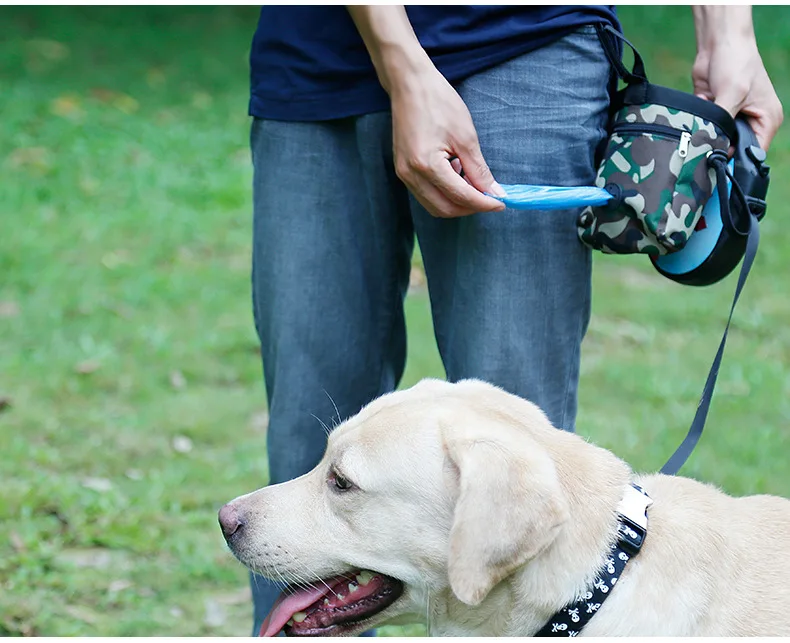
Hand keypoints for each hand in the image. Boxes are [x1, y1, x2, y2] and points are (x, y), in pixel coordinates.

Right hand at [347, 5, 505, 217]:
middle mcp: (411, 175)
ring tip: (474, 185)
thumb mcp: (466, 136)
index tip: (501, 203)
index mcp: (426, 165)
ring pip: (434, 205)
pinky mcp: (403, 170)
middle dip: (470, 208)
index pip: (460, 197)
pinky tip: (457, 176)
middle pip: (444, 209)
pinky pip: (425, 194)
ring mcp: (404, 174)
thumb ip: (478, 169)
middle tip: (490, 198)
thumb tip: (493, 192)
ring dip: (456, 202)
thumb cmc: (438, 103)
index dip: (483, 203)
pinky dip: (444, 193)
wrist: (410, 85)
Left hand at [692, 6, 782, 149]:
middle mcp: (751, 121)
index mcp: (766, 119)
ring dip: (706, 134)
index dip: (737, 161)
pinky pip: (704, 127)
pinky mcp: (715, 112)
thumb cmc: (736, 63)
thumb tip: (713, 145)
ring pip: (717, 138)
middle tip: (703, 152)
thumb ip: (723, 123)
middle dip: (719, 147)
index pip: (755, 152)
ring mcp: (732, 117)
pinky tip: (696, 114)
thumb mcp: (732, 94)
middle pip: (734, 148)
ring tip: (698, 131)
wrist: (718, 43)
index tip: (719, 166)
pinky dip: (698, 123)